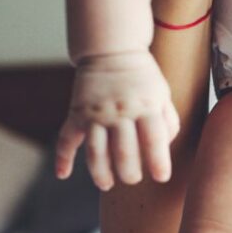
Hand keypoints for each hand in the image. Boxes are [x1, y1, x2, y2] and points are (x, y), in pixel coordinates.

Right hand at [56, 50, 179, 190]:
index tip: (161, 178)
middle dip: (129, 173)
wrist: (111, 48)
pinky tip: (63, 175)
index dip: (159, 163)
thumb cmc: (143, 79)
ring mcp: (96, 113)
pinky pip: (67, 137)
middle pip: (124, 152)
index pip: (154, 140)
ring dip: (100, 173)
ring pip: (95, 151)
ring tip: (107, 184)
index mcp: (145, 107)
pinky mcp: (77, 113)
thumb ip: (168, 124)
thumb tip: (162, 154)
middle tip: (132, 178)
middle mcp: (120, 111)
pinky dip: (63, 157)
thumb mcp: (163, 95)